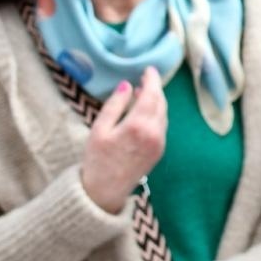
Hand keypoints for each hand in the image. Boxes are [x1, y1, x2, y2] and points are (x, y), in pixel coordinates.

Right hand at [80, 69, 167, 214]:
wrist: (104, 192)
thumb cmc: (96, 160)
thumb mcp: (99, 129)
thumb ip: (115, 105)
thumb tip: (127, 85)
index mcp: (138, 126)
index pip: (151, 94)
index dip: (152, 79)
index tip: (149, 69)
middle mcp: (154, 133)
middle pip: (160, 102)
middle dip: (155, 88)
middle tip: (146, 78)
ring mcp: (159, 142)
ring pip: (163, 114)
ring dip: (156, 101)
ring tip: (143, 93)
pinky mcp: (160, 150)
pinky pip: (162, 125)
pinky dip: (156, 114)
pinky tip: (145, 112)